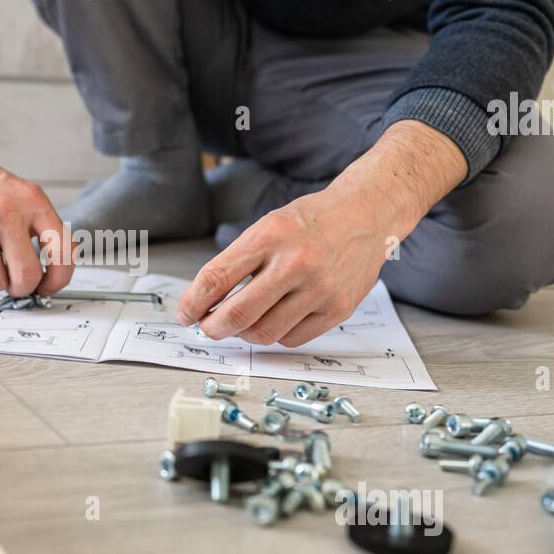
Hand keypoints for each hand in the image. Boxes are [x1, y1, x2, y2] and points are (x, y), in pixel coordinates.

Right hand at [0, 135, 73, 296]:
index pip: (63, 250)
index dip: (58, 279)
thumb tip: (44, 279)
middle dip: (20, 289)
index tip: (47, 286)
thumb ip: (36, 231)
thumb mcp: (19, 195)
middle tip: (12, 281)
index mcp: (32, 201)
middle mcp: (6, 211)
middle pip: (27, 277)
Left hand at [176, 185, 388, 345]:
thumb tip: (205, 302)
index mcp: (270, 235)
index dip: (193, 302)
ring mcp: (320, 288)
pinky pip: (292, 338)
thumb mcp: (268, 226)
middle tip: (208, 327)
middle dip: (213, 327)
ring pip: (264, 333)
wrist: (367, 214)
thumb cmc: (311, 222)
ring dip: (244, 333)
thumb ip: (238, 262)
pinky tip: (274, 320)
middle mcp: (296, 263)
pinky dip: (275, 334)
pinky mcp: (338, 308)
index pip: (218, 278)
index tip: (186, 314)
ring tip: (242, 323)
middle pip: (238, 314)